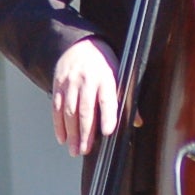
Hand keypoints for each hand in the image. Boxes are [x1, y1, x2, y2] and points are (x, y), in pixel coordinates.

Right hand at [51, 37, 117, 155]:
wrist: (81, 44)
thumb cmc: (104, 63)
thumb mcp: (119, 74)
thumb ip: (127, 98)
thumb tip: (138, 121)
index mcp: (106, 77)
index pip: (107, 98)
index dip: (107, 115)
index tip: (107, 132)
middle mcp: (87, 80)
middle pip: (85, 109)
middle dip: (85, 132)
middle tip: (85, 150)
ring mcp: (71, 82)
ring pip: (69, 111)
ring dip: (71, 133)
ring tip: (74, 150)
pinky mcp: (58, 84)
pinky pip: (56, 107)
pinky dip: (58, 124)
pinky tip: (62, 138)